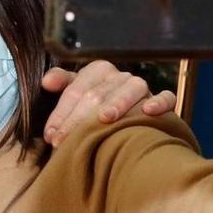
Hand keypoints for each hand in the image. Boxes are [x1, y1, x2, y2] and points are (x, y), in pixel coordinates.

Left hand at [39, 60, 175, 145]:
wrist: (127, 117)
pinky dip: (159, 102)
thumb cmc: (95, 105)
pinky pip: (166, 97)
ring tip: (104, 119)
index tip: (51, 136)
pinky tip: (149, 111)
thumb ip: (62, 83)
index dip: (61, 113)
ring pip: (131, 90)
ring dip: (118, 103)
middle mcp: (120, 76)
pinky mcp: (162, 100)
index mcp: (98, 70)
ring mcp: (142, 87)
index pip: (76, 90)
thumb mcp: (77, 91)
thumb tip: (46, 82)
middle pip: (97, 94)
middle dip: (79, 119)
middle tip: (64, 142)